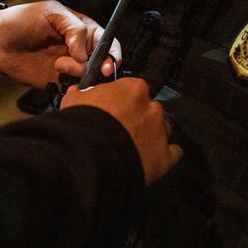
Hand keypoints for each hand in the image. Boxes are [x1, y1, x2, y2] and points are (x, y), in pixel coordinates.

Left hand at [0, 0, 120, 87]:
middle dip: (99, 68)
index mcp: (84, 30)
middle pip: (103, 63)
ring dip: (79, 74)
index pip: (108, 42)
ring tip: (58, 66)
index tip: (106, 63)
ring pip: (90, 77)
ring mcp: (71, 67)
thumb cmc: (22, 20)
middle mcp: (81, 50)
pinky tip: (60, 80)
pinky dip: (73, 88)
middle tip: (88, 70)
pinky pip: (75, 89)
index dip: (112, 53)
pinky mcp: (59, 81)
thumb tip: (85, 53)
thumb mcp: (51, 12)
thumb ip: (74, 28)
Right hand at [61, 78, 182, 184]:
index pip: (134, 89)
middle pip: (150, 109)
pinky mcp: (164, 156)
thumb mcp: (74, 101)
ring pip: (163, 129)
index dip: (123, 100)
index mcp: (133, 89)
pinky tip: (152, 159)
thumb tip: (78, 93)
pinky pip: (173, 153)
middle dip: (138, 118)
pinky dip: (164, 155)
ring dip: (152, 135)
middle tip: (121, 129)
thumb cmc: (81, 125)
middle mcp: (152, 107)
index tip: (115, 108)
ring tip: (135, 146)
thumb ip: (82, 95)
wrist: (88, 156)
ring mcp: (160, 131)